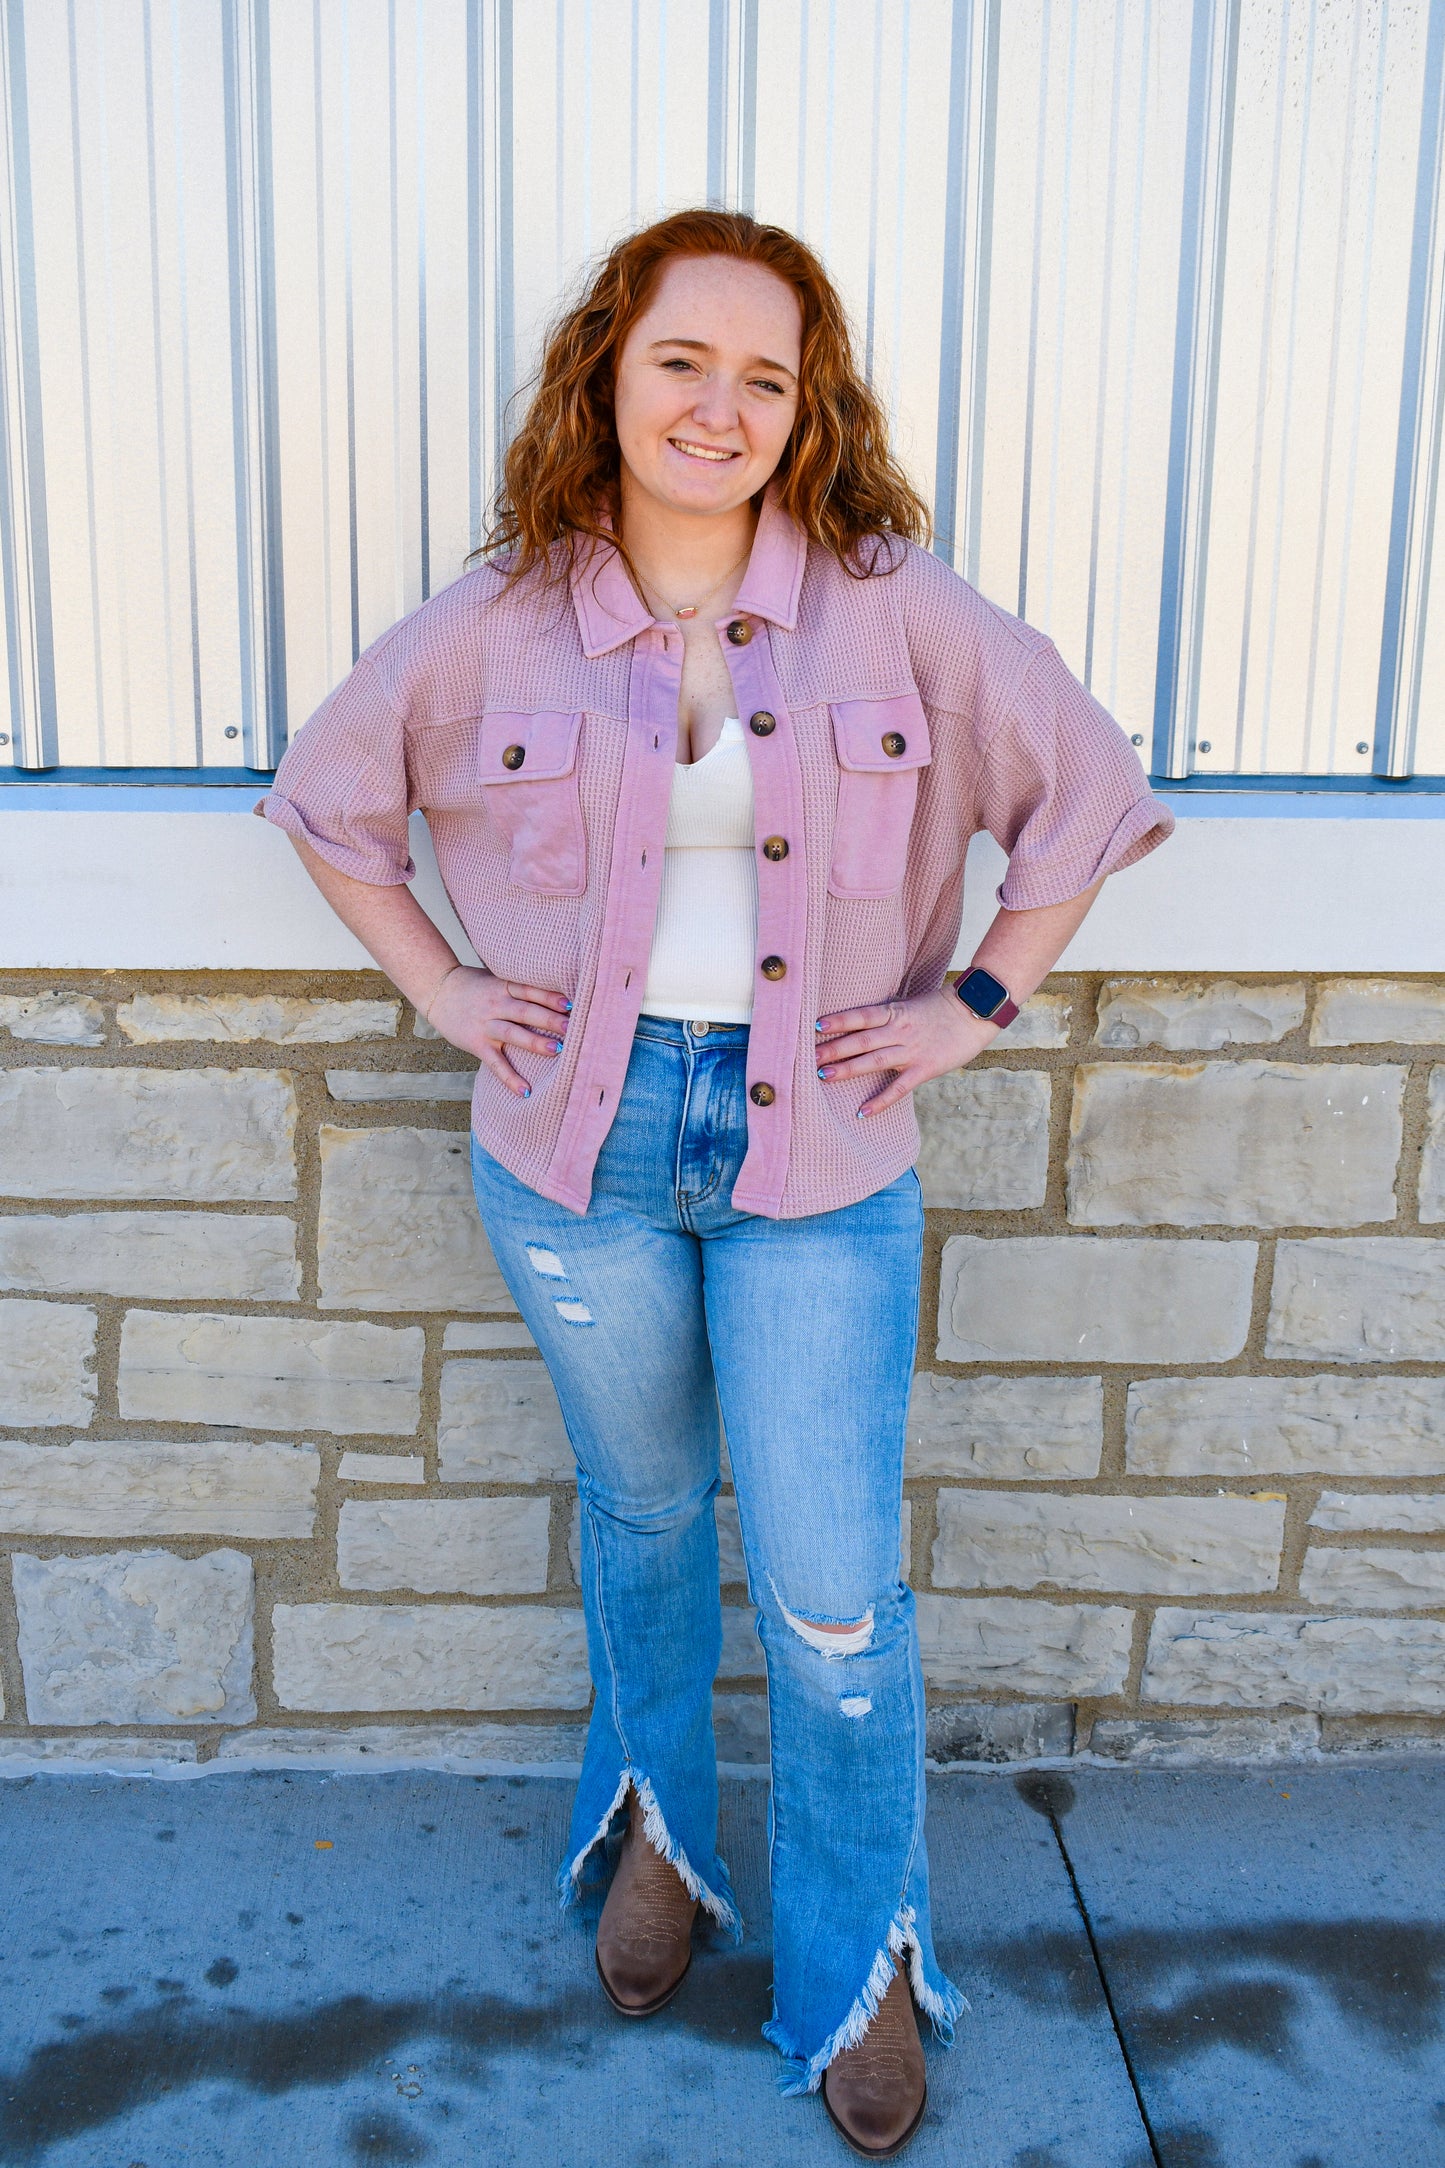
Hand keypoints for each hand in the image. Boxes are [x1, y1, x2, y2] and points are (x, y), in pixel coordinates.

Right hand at [425, 967, 570, 1096]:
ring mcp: (486, 1025)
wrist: (438, 991)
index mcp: (503, 987)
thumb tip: (554, 993)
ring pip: (512, 1033)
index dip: (550, 997)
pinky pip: (495, 1063)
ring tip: (558, 1050)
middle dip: (550, 1020)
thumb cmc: (473, 985)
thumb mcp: (496, 978)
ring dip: (535, 1042)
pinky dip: (510, 1078)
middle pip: (525, 1011)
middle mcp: (496, 1005)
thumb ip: (519, 986)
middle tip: (573, 1028)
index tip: (571, 1005)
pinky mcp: (477, 1044)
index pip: (529, 991)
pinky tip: (525, 1091)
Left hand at [815, 989, 999, 1115]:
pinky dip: (880, 1101)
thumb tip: (860, 1023)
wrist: (974, 1013)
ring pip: (874, 1060)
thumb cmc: (940, 1009)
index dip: (838, 1020)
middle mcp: (899, 1030)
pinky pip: (898, 1087)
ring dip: (848, 1068)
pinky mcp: (925, 1068)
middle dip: (833, 1048)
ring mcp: (911, 1050)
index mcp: (895, 1012)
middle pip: (861, 1040)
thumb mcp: (909, 1005)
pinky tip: (862, 1112)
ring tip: (824, 1076)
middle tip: (808, 1057)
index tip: (815, 1026)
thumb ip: (886, 1015)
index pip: (861, 1015)